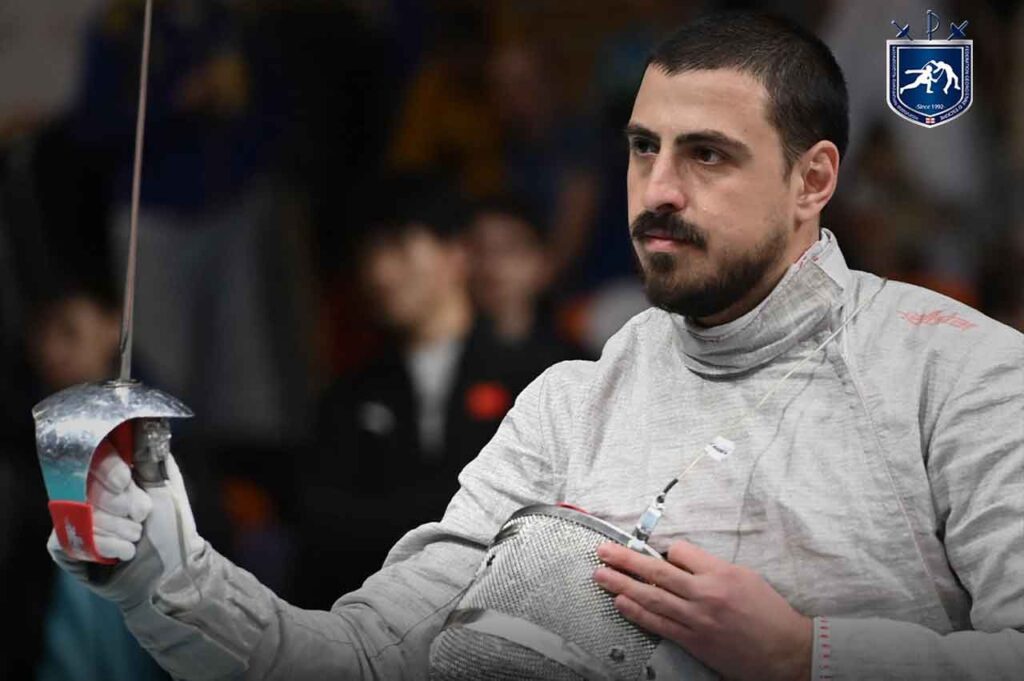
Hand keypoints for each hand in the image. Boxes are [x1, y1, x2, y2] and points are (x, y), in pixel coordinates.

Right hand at [48, 430, 203, 608]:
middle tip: (141, 516)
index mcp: (114, 472)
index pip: (95, 455)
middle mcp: (90, 491)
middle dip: (120, 503)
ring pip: (82, 513)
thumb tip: (146, 421)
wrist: (171, 572)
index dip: (106, 467)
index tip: (123, 480)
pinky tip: (124, 552)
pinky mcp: (66, 544)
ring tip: (137, 536)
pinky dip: (105, 545)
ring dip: (119, 528)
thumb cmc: (172, 527)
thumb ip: (150, 457)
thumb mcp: (166, 487)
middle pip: (87, 485)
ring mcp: (75, 517)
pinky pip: (70, 538)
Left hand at [593, 540, 811, 680]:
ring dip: (622, 585)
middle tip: (603, 552)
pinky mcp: (693, 641)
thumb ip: (712, 568)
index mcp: (720, 574)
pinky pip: (658, 623)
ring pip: (651, 597)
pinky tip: (620, 602)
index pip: (680, 551)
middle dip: (626, 560)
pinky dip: (636, 612)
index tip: (661, 551)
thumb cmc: (769, 613)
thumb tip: (681, 561)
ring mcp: (696, 619)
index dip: (667, 549)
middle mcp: (705, 594)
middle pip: (657, 572)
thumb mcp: (746, 577)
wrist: (786, 651)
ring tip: (600, 575)